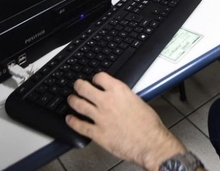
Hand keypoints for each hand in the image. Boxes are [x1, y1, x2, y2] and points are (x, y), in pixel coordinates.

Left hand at [66, 73, 185, 170]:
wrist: (150, 143)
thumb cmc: (149, 125)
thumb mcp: (138, 101)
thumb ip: (125, 97)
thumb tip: (119, 99)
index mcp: (119, 91)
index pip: (100, 77)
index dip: (95, 78)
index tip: (94, 80)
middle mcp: (107, 101)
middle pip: (84, 88)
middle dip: (79, 86)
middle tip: (77, 86)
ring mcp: (100, 117)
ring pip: (79, 105)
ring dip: (73, 101)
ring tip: (71, 99)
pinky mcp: (97, 133)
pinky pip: (80, 126)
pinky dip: (72, 122)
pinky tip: (69, 119)